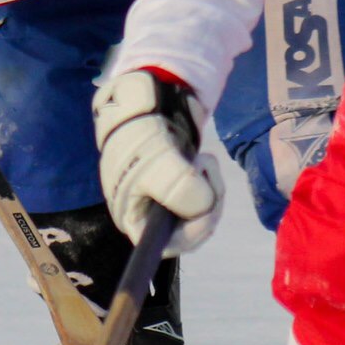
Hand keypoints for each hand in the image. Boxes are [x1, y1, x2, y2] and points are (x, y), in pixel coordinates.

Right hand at [94, 69, 223, 255]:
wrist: (146, 98)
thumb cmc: (139, 131)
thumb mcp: (155, 159)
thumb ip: (177, 187)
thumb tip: (202, 207)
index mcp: (133, 216)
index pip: (164, 245)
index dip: (189, 236)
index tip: (205, 215)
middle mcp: (150, 215)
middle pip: (190, 231)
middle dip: (207, 204)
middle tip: (207, 169)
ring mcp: (168, 202)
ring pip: (202, 213)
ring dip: (211, 188)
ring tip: (203, 160)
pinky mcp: (183, 187)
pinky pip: (206, 197)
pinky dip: (211, 181)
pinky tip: (203, 161)